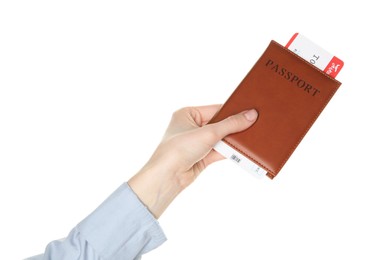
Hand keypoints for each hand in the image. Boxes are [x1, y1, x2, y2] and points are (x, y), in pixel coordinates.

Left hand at [128, 104, 257, 217]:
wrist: (167, 176)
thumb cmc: (178, 149)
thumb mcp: (208, 133)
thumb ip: (231, 124)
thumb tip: (250, 115)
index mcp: (187, 114)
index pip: (216, 109)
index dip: (233, 111)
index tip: (250, 111)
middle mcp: (191, 127)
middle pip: (219, 124)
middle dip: (234, 127)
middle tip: (255, 124)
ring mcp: (196, 143)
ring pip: (221, 139)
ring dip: (233, 140)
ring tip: (253, 137)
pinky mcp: (201, 157)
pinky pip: (220, 151)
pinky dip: (230, 151)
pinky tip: (244, 150)